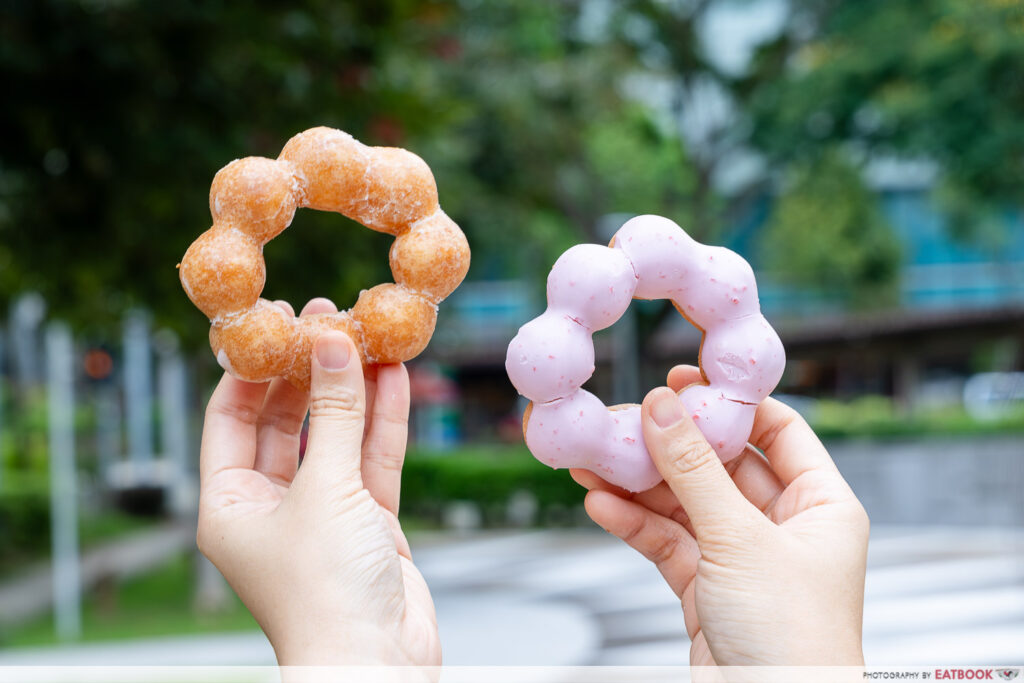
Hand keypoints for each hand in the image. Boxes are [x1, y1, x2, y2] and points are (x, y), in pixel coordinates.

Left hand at [196, 298, 439, 665]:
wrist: (379, 663)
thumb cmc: (327, 590)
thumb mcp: (325, 488)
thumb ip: (332, 412)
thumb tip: (333, 340)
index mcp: (230, 503)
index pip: (230, 417)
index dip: (253, 367)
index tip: (277, 321)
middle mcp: (272, 505)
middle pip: (286, 420)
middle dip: (309, 371)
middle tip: (331, 319)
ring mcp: (323, 513)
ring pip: (336, 436)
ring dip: (352, 389)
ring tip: (369, 334)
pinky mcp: (369, 522)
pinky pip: (372, 459)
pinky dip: (383, 420)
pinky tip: (394, 376)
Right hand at [571, 365, 868, 666]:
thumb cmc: (792, 640)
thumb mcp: (740, 540)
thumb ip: (694, 472)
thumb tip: (662, 409)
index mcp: (821, 506)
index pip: (778, 432)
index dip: (731, 405)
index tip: (684, 382)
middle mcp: (785, 528)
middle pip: (722, 467)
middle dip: (671, 447)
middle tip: (625, 421)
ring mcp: (744, 560)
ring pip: (686, 505)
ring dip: (641, 486)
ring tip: (595, 462)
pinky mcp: (708, 590)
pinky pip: (668, 543)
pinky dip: (635, 525)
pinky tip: (602, 506)